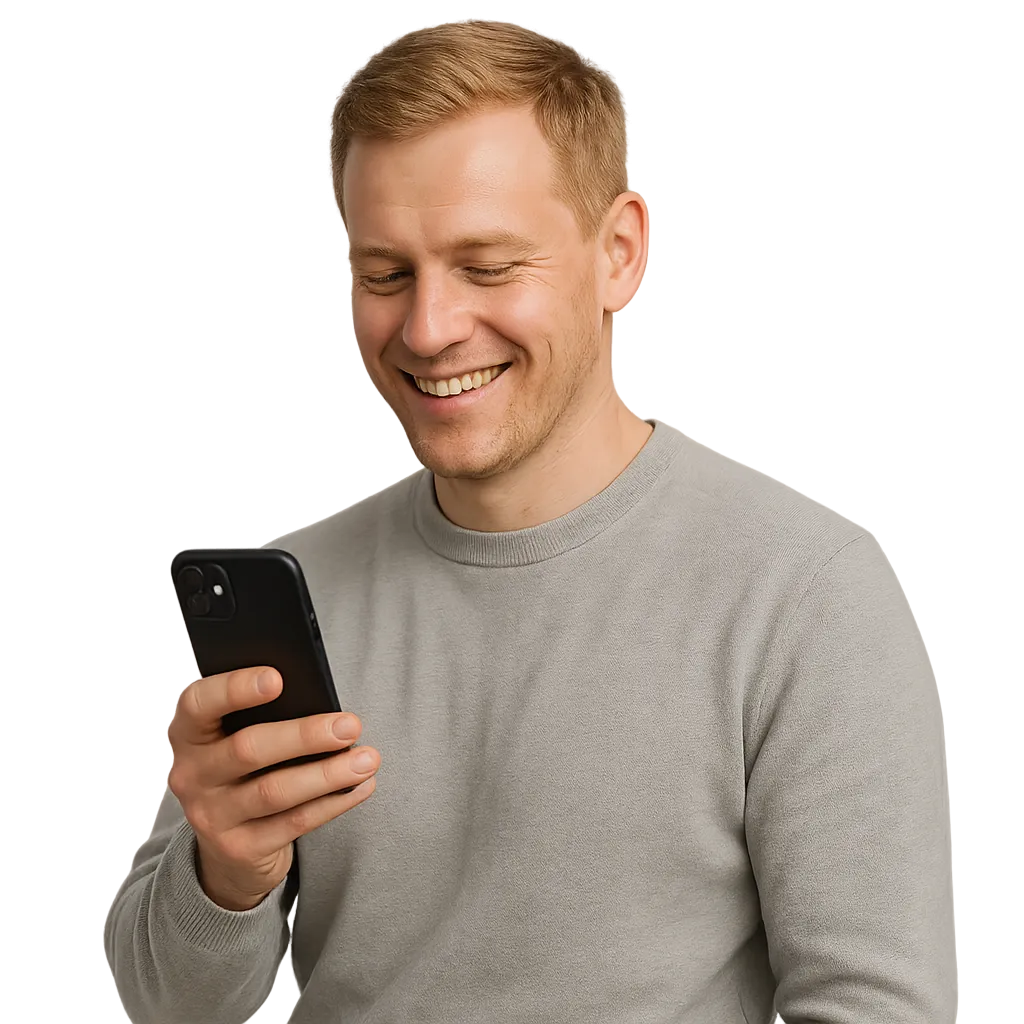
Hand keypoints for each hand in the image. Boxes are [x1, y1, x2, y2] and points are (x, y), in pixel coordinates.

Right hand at [167, 666, 379, 909]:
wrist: (228, 846)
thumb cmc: (244, 770)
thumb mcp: (235, 737)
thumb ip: (261, 714)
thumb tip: (316, 694)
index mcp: (189, 734)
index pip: (199, 703)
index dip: (235, 688)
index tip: (277, 678)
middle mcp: (191, 775)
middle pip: (248, 749)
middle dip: (305, 735)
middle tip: (351, 725)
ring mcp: (212, 816)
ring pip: (275, 791)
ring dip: (328, 774)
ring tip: (367, 759)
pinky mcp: (240, 848)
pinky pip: (294, 823)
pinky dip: (334, 802)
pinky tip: (361, 786)